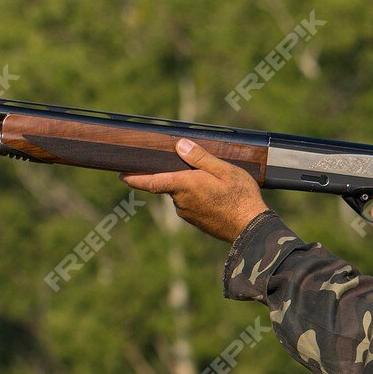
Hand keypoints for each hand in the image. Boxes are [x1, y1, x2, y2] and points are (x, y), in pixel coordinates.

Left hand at [121, 138, 269, 242]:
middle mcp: (181, 201)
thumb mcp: (223, 169)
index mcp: (184, 185)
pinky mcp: (196, 222)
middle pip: (172, 184)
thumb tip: (179, 145)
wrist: (251, 227)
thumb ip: (199, 158)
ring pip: (183, 195)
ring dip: (193, 188)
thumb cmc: (240, 196)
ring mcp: (188, 214)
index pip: (152, 181)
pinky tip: (218, 198)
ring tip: (218, 186)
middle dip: (180, 176)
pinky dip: (200, 199)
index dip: (135, 178)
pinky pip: (192, 205)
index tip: (121, 175)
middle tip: (203, 172)